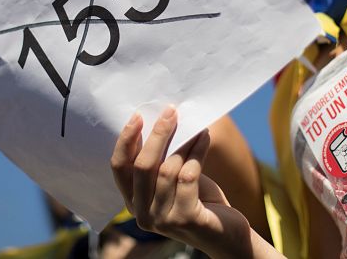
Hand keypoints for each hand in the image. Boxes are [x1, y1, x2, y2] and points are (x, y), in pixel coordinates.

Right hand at [111, 108, 255, 257]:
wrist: (227, 234)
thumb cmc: (198, 199)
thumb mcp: (173, 178)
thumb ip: (161, 159)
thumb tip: (161, 119)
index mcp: (133, 201)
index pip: (119, 168)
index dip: (126, 140)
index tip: (138, 116)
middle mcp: (142, 214)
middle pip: (143, 166)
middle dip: (156, 135)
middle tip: (170, 112)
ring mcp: (163, 220)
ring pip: (167, 169)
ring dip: (183, 143)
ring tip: (196, 128)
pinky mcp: (186, 219)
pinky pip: (188, 176)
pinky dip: (197, 153)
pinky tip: (204, 139)